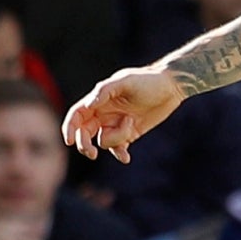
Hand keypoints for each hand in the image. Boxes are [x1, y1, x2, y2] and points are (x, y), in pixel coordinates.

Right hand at [63, 67, 186, 162]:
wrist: (171, 88)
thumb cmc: (147, 80)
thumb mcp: (126, 81)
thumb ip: (105, 91)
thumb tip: (88, 105)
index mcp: (98, 100)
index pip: (77, 115)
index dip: (69, 128)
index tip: (69, 141)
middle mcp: (104, 113)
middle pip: (84, 133)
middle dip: (85, 144)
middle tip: (91, 154)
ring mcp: (116, 124)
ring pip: (104, 141)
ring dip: (117, 138)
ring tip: (132, 122)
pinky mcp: (129, 133)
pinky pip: (118, 148)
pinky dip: (120, 154)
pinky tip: (126, 158)